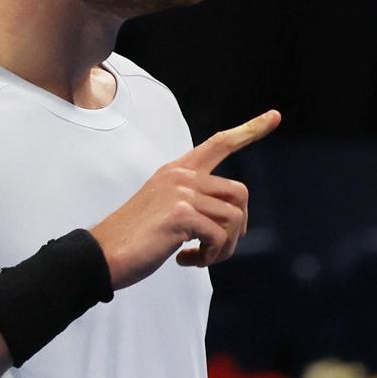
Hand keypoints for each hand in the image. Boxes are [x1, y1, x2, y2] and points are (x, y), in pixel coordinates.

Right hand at [90, 110, 280, 290]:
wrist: (101, 255)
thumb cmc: (134, 239)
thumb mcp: (165, 210)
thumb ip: (193, 203)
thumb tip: (230, 220)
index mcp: (177, 170)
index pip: (220, 143)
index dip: (250, 130)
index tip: (275, 116)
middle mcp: (181, 175)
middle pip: (240, 193)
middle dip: (238, 228)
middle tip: (217, 249)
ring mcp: (181, 192)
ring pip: (234, 217)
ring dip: (224, 247)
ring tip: (202, 258)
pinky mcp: (181, 214)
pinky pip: (219, 236)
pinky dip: (210, 256)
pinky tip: (185, 261)